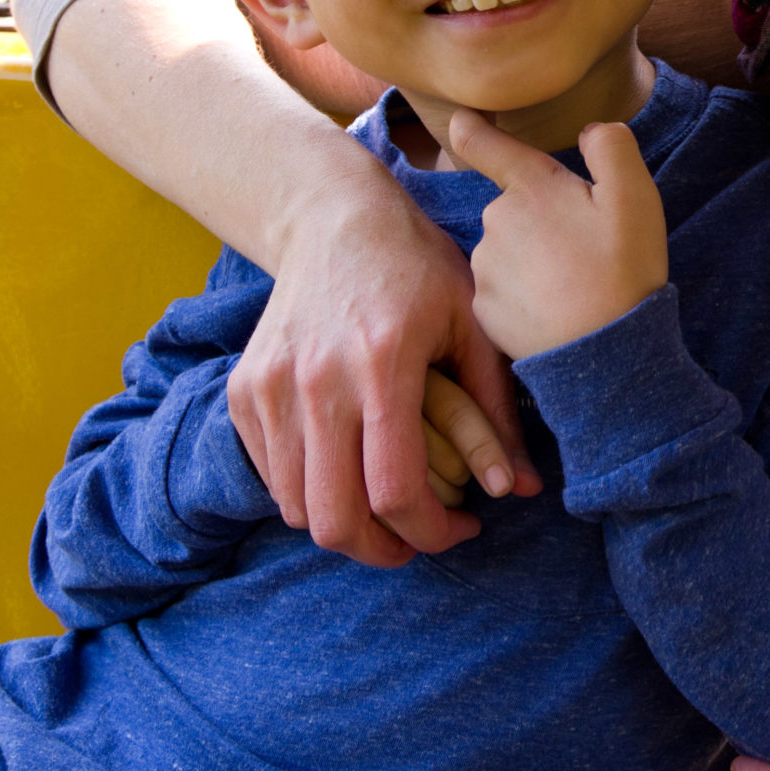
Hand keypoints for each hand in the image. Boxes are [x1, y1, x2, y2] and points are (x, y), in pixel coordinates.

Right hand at [230, 187, 542, 567]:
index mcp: (383, 365)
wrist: (334, 220)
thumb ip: (499, 412)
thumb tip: (525, 490)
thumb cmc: (419, 270)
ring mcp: (271, 388)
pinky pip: (272, 477)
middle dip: (384, 550)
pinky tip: (350, 470)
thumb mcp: (475, 324)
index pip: (396, 491)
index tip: (464, 529)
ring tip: (387, 510)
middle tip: (418, 539)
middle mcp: (317, 382)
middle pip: (335, 520)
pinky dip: (309, 493)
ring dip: (345, 526)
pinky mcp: (244, 391)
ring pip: (297, 508)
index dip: (433, 534)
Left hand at [447, 111, 668, 360]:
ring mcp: (485, 268)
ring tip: (573, 283)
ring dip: (532, 257)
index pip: (483, 144)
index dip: (471, 127)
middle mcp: (495, 221)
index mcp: (531, 188)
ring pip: (508, 249)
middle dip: (541, 217)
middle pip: (513, 206)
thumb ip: (611, 147)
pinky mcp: (483, 310)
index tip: (462, 119)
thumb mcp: (636, 196)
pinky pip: (502, 290)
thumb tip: (592, 130)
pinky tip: (554, 309)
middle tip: (584, 247)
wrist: (605, 352)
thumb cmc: (623, 270)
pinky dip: (524, 295)